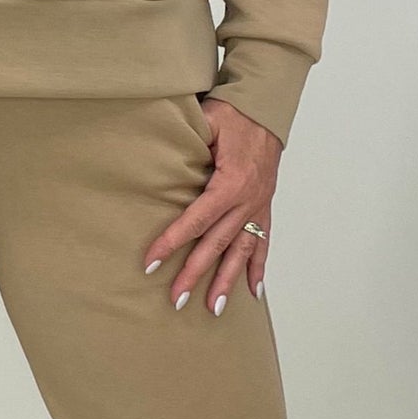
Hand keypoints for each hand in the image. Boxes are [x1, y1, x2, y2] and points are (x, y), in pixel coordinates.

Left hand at [142, 96, 280, 312]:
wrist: (267, 109)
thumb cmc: (234, 113)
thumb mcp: (207, 120)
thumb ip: (187, 139)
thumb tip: (155, 147)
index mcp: (230, 182)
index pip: (196, 219)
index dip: (172, 241)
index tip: (151, 262)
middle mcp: (246, 200)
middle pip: (217, 244)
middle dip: (195, 273)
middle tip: (176, 299)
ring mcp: (258, 206)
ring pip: (241, 251)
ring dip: (227, 281)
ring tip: (213, 309)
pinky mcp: (265, 207)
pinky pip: (263, 242)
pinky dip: (259, 268)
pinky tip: (254, 293)